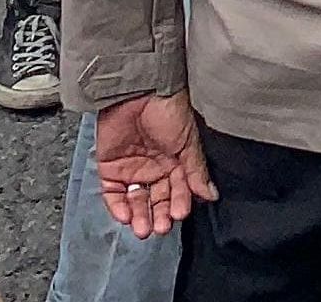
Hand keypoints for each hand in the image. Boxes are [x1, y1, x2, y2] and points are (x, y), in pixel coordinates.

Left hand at [94, 94, 214, 239]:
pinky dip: (117, 207)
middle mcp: (154, 168)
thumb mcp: (188, 142)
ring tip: (143, 228)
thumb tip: (210, 195)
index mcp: (176, 162)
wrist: (137, 92)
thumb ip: (195, 171)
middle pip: (157, 200)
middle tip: (161, 227)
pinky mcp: (110, 167)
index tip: (179, 214)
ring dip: (139, 217)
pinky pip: (112, 194)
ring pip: (136, 201)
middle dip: (159, 215)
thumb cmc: (168, 109)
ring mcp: (131, 168)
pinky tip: (126, 216)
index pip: (178, 191)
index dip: (178, 204)